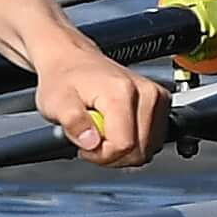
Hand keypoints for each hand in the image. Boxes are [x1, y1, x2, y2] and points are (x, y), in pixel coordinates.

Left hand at [29, 42, 163, 168]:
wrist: (72, 61)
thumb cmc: (64, 79)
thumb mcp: (56, 102)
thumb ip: (73, 123)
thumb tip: (91, 142)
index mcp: (121, 92)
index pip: (124, 145)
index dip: (101, 155)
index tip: (85, 147)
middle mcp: (145, 93)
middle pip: (139, 151)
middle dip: (112, 155)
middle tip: (92, 140)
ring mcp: (156, 97)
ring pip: (148, 149)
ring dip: (124, 151)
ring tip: (102, 134)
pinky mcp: (160, 102)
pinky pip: (153, 140)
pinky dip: (134, 142)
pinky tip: (116, 130)